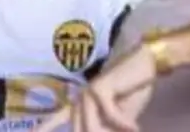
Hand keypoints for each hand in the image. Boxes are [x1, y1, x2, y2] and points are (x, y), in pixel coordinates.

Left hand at [38, 46, 157, 131]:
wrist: (145, 64)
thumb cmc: (132, 91)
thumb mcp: (119, 120)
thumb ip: (107, 129)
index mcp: (79, 107)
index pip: (56, 120)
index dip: (44, 127)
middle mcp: (78, 100)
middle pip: (82, 131)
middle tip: (126, 130)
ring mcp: (87, 94)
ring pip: (93, 129)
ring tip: (132, 129)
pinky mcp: (99, 89)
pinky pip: (111, 116)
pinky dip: (125, 124)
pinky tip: (136, 127)